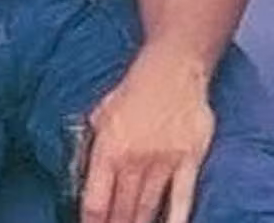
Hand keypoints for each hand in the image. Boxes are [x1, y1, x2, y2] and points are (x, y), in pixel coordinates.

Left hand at [80, 57, 215, 222]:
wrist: (174, 67)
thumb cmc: (136, 89)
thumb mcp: (101, 115)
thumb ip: (92, 147)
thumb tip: (83, 178)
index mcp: (107, 150)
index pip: (94, 203)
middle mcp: (134, 159)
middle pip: (121, 211)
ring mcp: (164, 160)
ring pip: (147, 208)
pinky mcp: (190, 158)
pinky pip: (182, 197)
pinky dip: (175, 219)